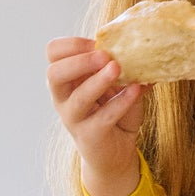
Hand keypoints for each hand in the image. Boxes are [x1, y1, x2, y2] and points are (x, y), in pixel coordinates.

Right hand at [47, 37, 144, 195]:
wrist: (116, 153)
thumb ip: (123, 67)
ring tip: (117, 68)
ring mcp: (74, 118)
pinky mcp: (90, 135)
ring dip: (98, 81)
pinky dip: (121, 101)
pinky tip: (136, 90)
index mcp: (67, 79)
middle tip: (104, 55)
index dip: (72, 44)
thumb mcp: (118, 84)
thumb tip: (141, 47)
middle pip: (54, 73)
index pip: (53, 53)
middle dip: (79, 61)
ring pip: (78, 98)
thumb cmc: (114, 112)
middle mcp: (63, 97)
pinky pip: (104, 117)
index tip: (97, 42)